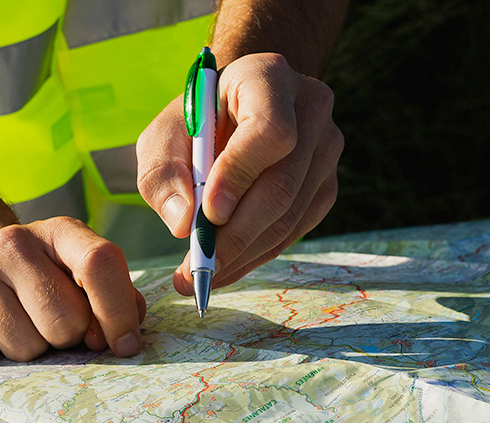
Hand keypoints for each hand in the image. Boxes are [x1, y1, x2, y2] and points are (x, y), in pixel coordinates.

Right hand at [0, 218, 146, 363]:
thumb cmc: (45, 283)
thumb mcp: (83, 279)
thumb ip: (117, 301)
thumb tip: (122, 338)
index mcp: (60, 232)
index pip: (99, 263)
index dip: (117, 312)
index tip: (124, 345)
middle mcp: (12, 240)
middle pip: (63, 322)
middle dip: (67, 339)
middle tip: (52, 328)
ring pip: (23, 347)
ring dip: (28, 351)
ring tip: (18, 326)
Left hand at [136, 52, 343, 294]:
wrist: (237, 108)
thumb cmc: (197, 120)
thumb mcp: (164, 135)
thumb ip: (162, 173)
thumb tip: (183, 224)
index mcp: (268, 78)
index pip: (271, 131)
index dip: (240, 175)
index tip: (208, 215)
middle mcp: (310, 109)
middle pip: (283, 184)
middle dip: (236, 235)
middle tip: (195, 269)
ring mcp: (327, 149)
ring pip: (291, 215)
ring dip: (244, 254)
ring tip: (200, 276)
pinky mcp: (327, 185)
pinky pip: (295, 229)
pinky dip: (258, 254)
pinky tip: (227, 266)